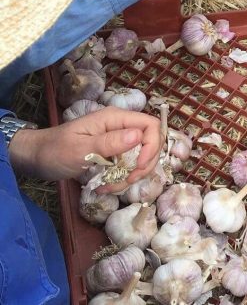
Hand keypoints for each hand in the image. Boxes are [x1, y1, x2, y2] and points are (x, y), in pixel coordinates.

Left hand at [7, 107, 159, 191]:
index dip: (152, 145)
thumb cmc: (54, 150)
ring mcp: (118, 139)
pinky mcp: (114, 153)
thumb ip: (109, 142)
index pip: (151, 125)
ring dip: (133, 175)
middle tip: (128, 181)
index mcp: (115, 118)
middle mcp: (121, 126)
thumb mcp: (80, 149)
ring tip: (112, 187)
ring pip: (142, 156)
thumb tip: (139, 136)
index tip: (139, 166)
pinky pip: (129, 165)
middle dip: (145, 164)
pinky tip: (106, 187)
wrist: (35, 158)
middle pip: (151, 142)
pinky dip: (122, 179)